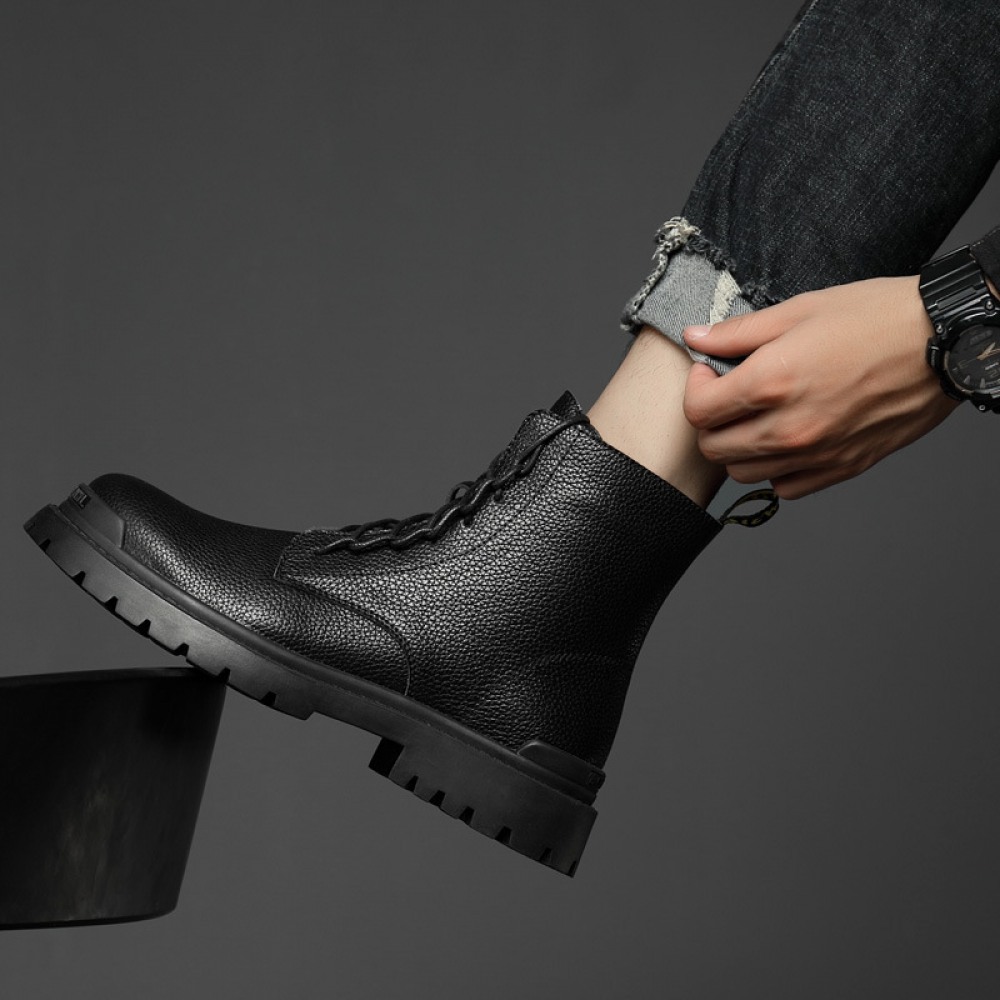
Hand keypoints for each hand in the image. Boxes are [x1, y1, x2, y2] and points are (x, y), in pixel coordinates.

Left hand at [681, 275, 959, 499]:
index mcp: (772, 382)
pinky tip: (786, 438)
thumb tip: (696, 337)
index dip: (695, 388)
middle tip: (729, 394)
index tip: (710, 372)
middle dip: (711, 420)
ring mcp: (816, 453)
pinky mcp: (842, 467)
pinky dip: (776, 468)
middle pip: (714, 448)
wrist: (943, 341)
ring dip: (738, 447)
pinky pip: (785, 487)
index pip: (698, 411)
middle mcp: (789, 427)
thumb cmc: (877, 317)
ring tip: (756, 416)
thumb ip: (738, 333)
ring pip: (743, 472)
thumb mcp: (799, 310)